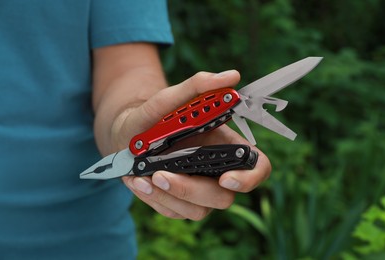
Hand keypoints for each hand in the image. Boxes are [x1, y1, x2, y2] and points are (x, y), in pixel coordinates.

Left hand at [114, 70, 270, 219]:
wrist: (127, 135)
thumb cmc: (153, 116)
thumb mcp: (168, 100)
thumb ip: (197, 87)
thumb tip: (232, 75)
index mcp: (224, 146)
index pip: (257, 167)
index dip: (250, 177)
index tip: (225, 177)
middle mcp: (216, 172)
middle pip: (224, 196)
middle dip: (191, 189)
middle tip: (160, 174)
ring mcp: (199, 191)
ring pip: (198, 211)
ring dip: (167, 195)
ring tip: (140, 176)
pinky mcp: (179, 204)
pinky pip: (173, 212)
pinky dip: (153, 198)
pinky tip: (136, 181)